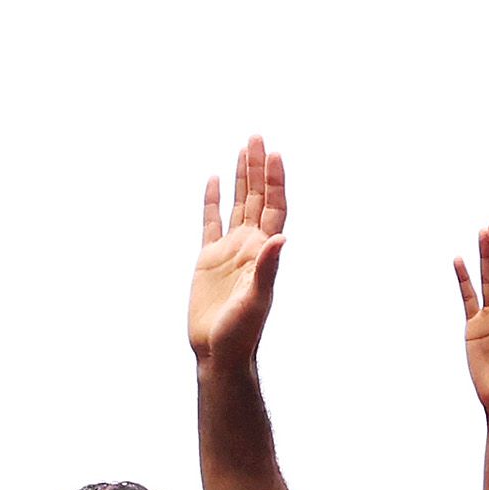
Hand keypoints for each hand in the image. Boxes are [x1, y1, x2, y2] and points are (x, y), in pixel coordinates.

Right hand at [189, 137, 287, 364]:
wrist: (219, 353)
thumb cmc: (242, 332)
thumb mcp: (256, 300)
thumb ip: (267, 269)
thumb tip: (280, 238)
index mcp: (263, 252)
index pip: (273, 208)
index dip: (274, 181)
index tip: (274, 154)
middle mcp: (249, 245)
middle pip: (256, 198)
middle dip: (257, 168)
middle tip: (256, 137)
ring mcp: (229, 250)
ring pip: (237, 205)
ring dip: (241, 178)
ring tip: (243, 148)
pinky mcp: (208, 260)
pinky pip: (210, 222)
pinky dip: (213, 201)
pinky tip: (215, 181)